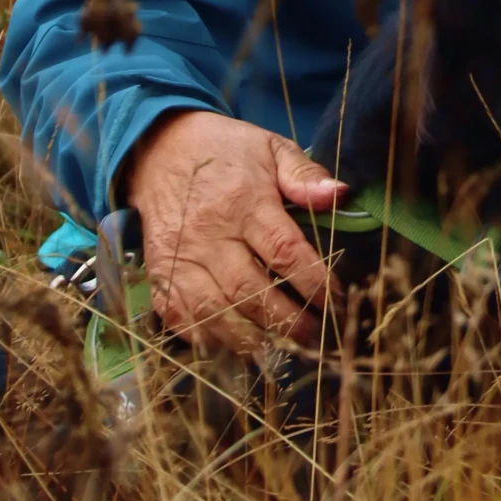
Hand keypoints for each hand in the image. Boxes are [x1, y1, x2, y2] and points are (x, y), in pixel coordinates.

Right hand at [124, 110, 349, 353]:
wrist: (160, 149)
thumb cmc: (226, 151)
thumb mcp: (271, 147)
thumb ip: (305, 175)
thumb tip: (341, 195)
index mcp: (243, 200)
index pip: (284, 250)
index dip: (313, 282)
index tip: (335, 302)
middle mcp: (209, 234)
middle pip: (250, 291)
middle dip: (287, 321)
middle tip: (316, 337)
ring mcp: (179, 259)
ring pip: (215, 313)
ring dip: (251, 340)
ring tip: (283, 352)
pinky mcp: (159, 275)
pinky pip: (182, 320)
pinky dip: (209, 341)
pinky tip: (237, 347)